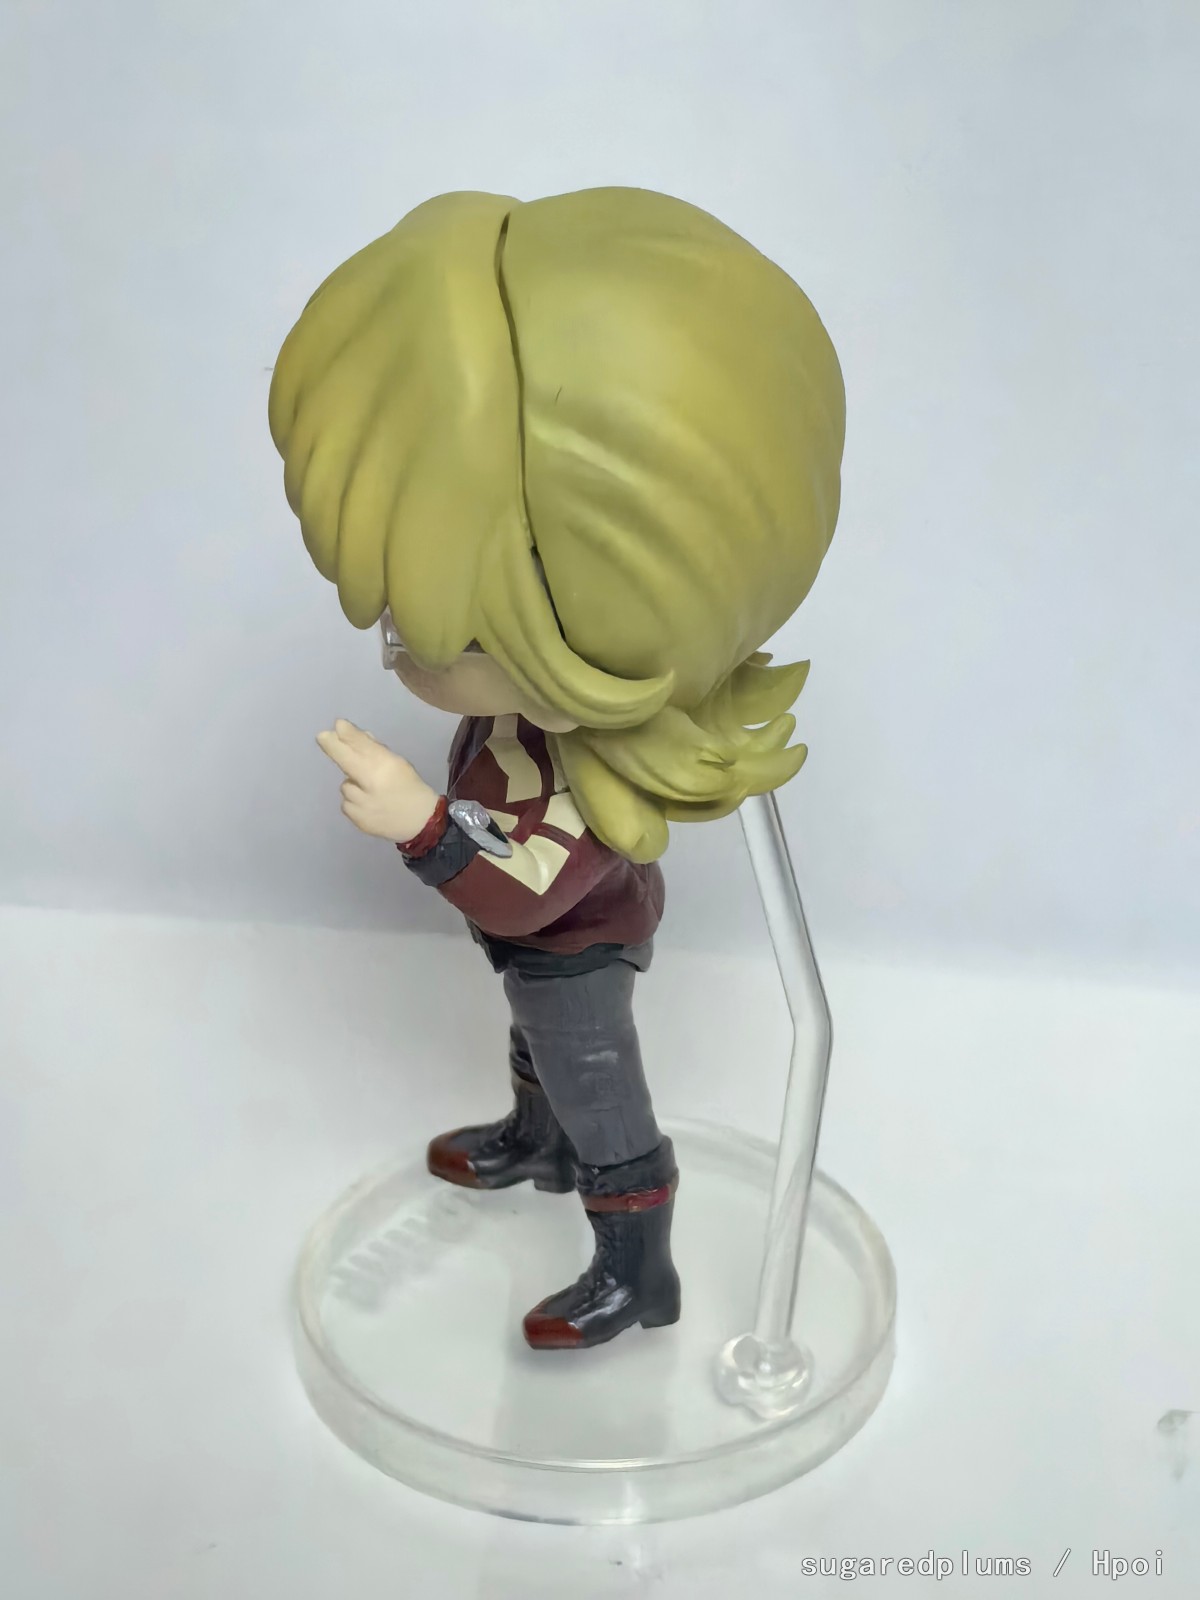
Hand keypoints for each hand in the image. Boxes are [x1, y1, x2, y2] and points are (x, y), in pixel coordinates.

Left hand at [316, 719, 439, 843]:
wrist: (421, 822)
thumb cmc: (409, 786)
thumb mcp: (397, 763)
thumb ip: (373, 750)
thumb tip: (348, 734)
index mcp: (387, 767)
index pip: (364, 746)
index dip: (348, 734)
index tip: (337, 724)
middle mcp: (373, 784)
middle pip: (346, 761)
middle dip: (333, 747)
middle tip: (322, 736)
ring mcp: (363, 804)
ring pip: (345, 785)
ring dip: (353, 784)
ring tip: (369, 791)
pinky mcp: (358, 820)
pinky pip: (347, 803)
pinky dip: (354, 801)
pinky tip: (369, 805)